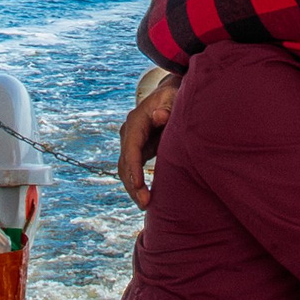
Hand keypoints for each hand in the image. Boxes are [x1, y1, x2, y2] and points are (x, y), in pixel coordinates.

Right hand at [116, 74, 181, 208]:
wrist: (169, 93)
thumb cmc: (174, 96)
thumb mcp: (173, 97)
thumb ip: (168, 106)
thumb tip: (159, 116)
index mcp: (137, 121)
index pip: (131, 147)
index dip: (134, 167)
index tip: (138, 185)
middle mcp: (129, 132)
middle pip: (125, 162)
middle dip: (132, 184)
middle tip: (145, 204)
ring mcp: (131, 142)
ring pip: (126, 169)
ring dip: (133, 188)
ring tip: (145, 206)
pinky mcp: (137, 150)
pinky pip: (132, 170)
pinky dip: (136, 184)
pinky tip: (146, 199)